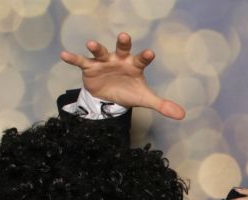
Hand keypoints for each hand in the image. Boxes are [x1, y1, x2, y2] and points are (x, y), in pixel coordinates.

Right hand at [60, 32, 185, 119]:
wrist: (109, 97)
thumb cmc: (129, 91)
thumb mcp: (145, 99)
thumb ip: (162, 105)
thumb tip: (182, 115)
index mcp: (134, 65)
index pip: (142, 59)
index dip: (145, 56)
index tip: (150, 53)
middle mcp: (119, 59)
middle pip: (121, 48)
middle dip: (123, 43)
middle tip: (124, 36)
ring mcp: (104, 62)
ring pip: (100, 52)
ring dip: (96, 48)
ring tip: (92, 44)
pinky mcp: (89, 67)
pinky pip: (80, 61)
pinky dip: (72, 58)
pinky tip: (64, 55)